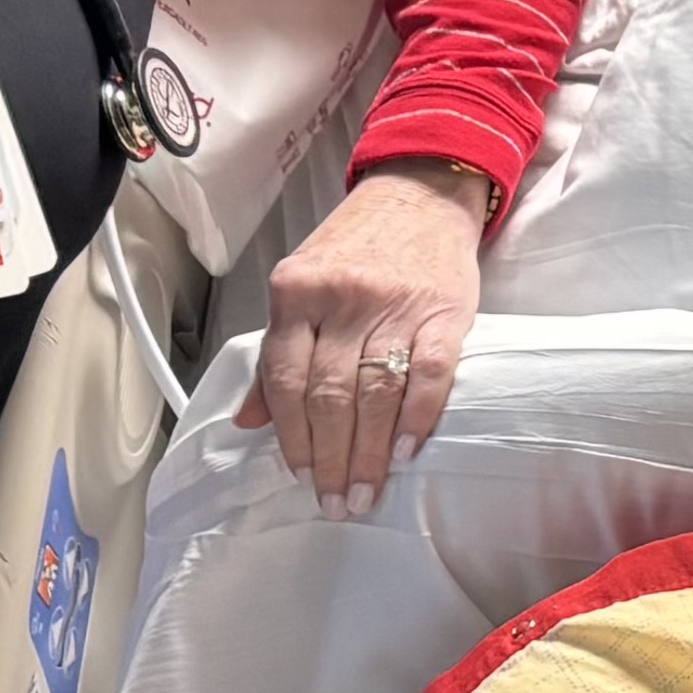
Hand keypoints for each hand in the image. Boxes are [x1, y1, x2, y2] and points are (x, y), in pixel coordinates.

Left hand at [246, 165, 492, 516]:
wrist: (423, 191)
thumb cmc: (358, 244)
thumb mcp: (302, 284)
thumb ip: (278, 351)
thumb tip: (248, 420)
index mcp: (296, 291)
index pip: (285, 377)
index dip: (291, 434)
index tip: (299, 474)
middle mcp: (342, 297)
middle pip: (329, 394)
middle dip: (330, 458)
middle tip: (334, 501)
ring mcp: (395, 305)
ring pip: (375, 392)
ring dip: (368, 452)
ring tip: (365, 491)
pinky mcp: (444, 311)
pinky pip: (430, 374)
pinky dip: (417, 417)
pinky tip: (405, 451)